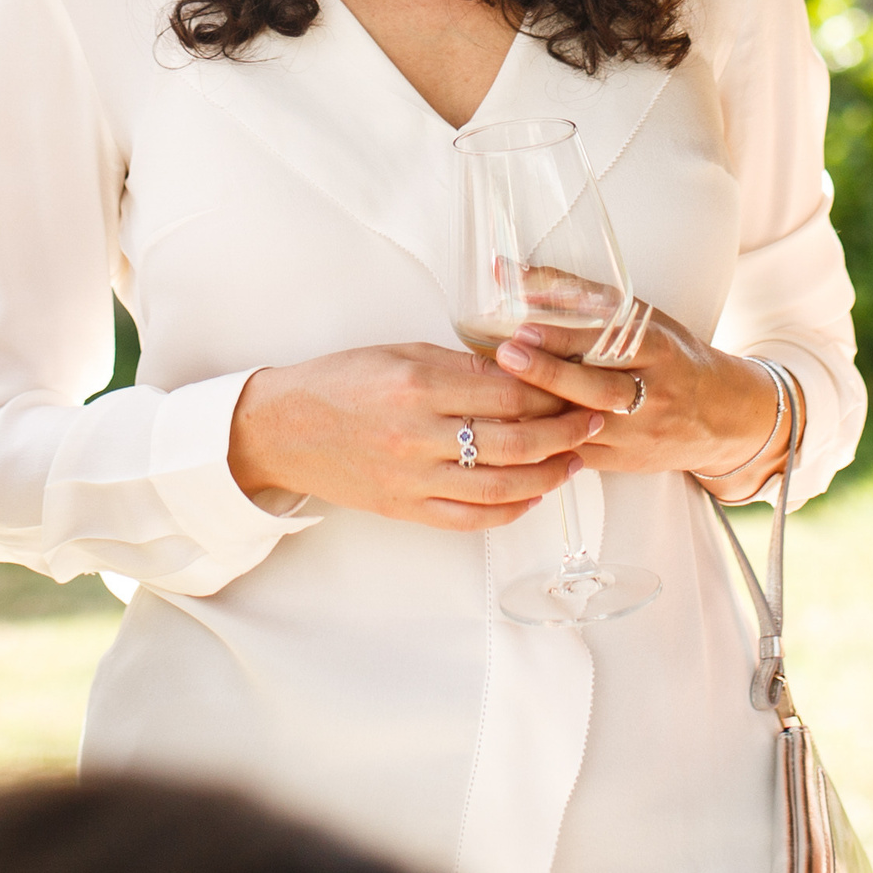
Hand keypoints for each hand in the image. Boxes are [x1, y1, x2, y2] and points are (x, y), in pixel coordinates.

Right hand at [226, 343, 599, 530]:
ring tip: (574, 461)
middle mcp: (419, 435)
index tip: (576, 386)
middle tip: (592, 422)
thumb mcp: (397, 353)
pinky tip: (532, 495)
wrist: (281, 428)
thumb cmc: (337, 382)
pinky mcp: (407, 509)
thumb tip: (518, 373)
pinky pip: (474, 519)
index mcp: (417, 385)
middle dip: (566, 432)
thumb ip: (458, 365)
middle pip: (518, 441)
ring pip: (505, 487)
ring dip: (550, 475)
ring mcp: (414, 478)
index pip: (510, 392)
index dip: (553, 391)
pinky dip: (512, 510)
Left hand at [490, 307, 785, 494]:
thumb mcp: (638, 318)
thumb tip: (511, 273)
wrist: (724, 417)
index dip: (565, 338)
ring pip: (585, 427)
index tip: (525, 327)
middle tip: (506, 355)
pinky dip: (545, 441)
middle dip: (548, 373)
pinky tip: (512, 427)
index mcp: (659, 351)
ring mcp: (640, 433)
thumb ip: (576, 294)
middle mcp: (654, 394)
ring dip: (539, 412)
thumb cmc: (670, 356)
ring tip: (498, 393)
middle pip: (598, 388)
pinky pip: (579, 454)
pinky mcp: (625, 462)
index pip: (609, 344)